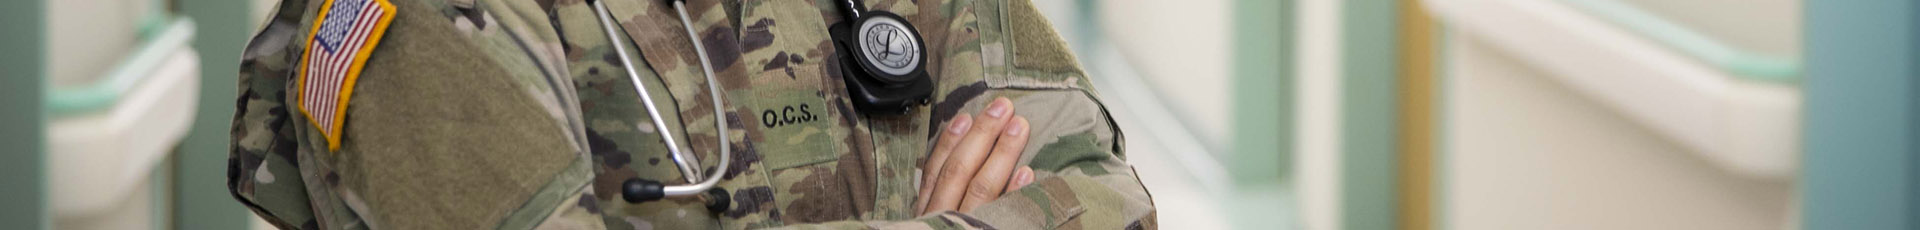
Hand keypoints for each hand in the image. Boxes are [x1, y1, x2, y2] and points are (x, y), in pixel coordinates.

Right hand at [915, 98, 1036, 215]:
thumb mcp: (937, 221)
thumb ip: (946, 196)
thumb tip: (962, 151)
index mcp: (929, 211)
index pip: (935, 171)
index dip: (949, 142)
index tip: (966, 116)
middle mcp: (944, 218)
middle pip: (959, 171)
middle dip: (981, 135)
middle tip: (1002, 107)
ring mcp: (967, 228)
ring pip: (981, 188)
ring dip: (1002, 153)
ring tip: (1019, 126)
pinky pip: (1003, 215)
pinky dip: (1013, 193)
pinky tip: (1026, 172)